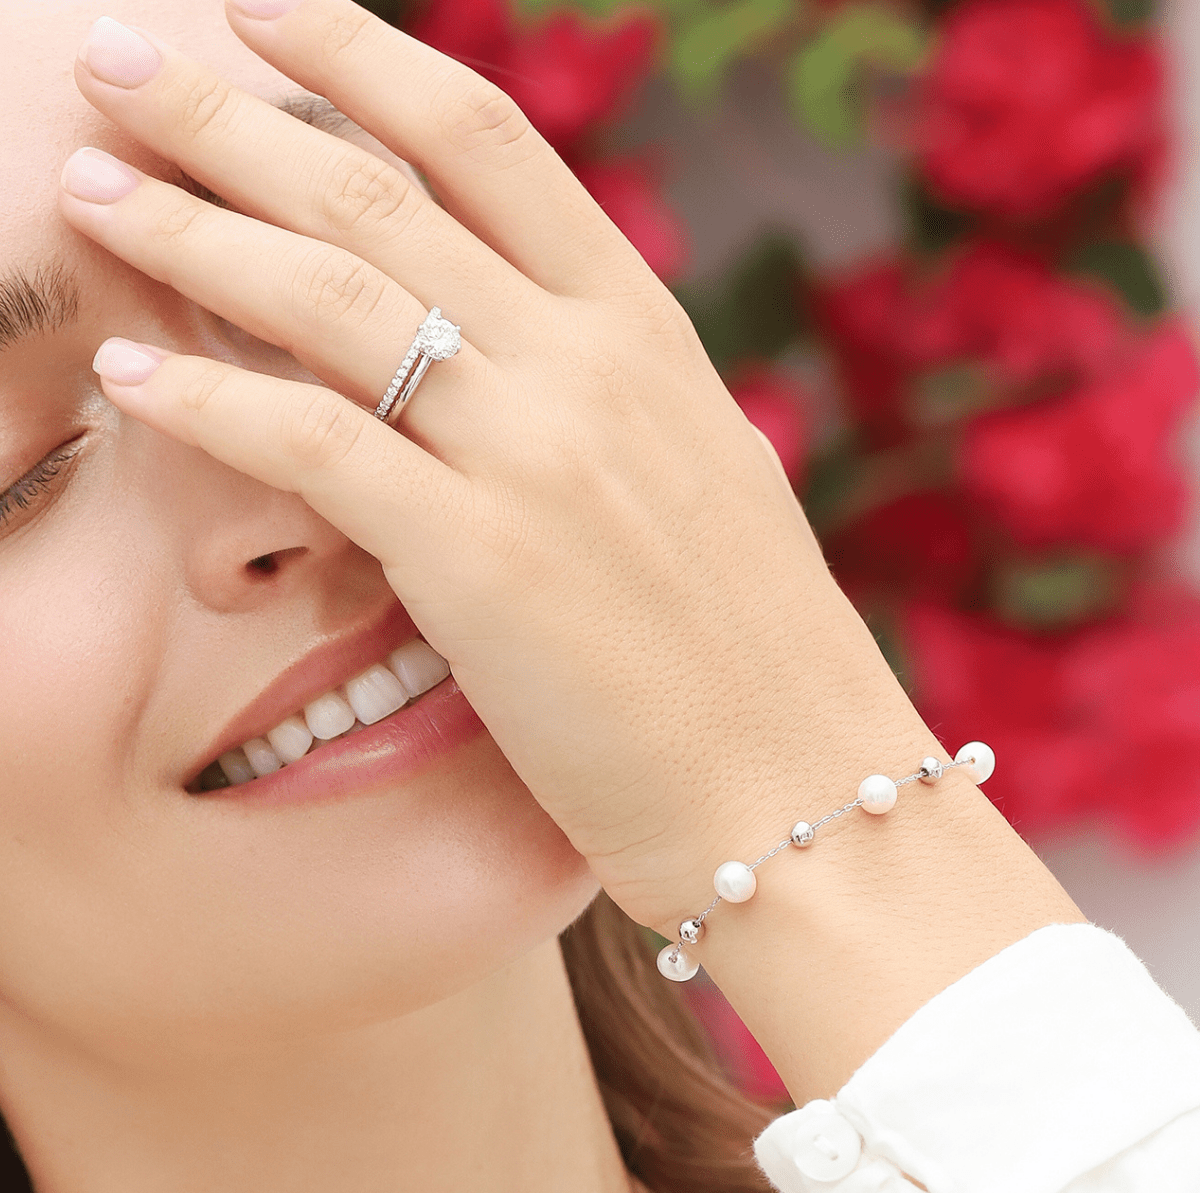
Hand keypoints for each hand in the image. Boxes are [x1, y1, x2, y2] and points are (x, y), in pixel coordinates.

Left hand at [62, 0, 948, 937]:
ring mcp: (537, 455)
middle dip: (235, 116)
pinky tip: (132, 373)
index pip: (489, 143)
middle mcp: (588, 365)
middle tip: (126, 65)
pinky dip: (212, 401)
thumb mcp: (693, 479)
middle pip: (383, 194)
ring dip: (193, 229)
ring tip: (86, 183)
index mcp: (644, 332)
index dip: (363, 57)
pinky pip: (317, 447)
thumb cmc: (746, 653)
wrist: (802, 785)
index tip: (265, 14)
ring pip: (336, 299)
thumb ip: (606, 400)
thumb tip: (522, 353)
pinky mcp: (482, 561)